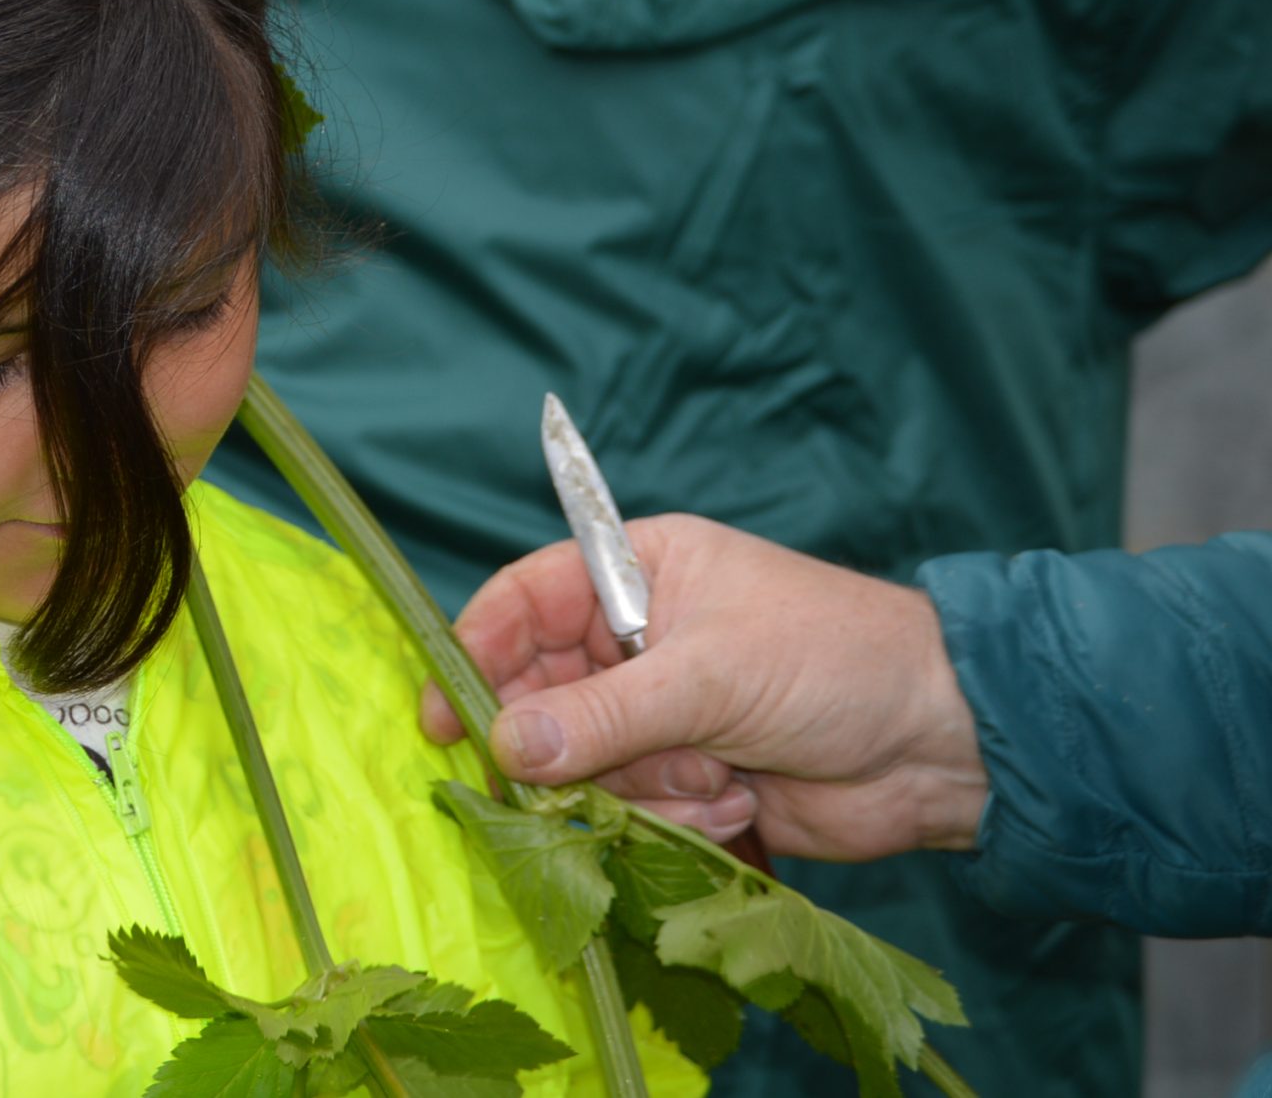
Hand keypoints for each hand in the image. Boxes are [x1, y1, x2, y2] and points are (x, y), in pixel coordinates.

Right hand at [420, 514, 991, 861]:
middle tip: (577, 781)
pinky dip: (679, 815)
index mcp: (639, 571)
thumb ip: (600, 716)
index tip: (442, 717)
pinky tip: (741, 801)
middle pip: (543, 696)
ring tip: (715, 776)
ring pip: (586, 765)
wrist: (945, 745)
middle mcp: (640, 637)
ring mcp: (663, 711)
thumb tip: (502, 746)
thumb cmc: (833, 663)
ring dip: (642, 785)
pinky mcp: (690, 777)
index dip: (475, 653)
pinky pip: (635, 808)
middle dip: (566, 744)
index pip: (524, 602)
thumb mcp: (708, 675)